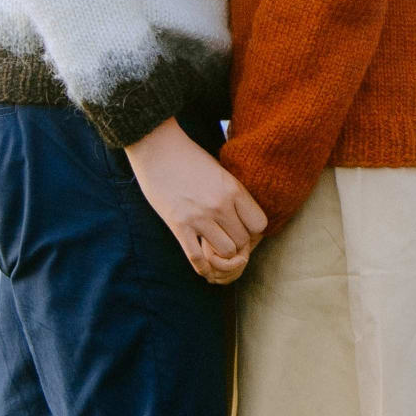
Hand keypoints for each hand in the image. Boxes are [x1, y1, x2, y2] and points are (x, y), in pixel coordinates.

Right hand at [127, 121, 265, 283]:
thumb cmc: (189, 157)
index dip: (253, 230)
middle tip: (225, 239)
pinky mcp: (178, 225)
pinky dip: (203, 268)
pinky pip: (197, 258)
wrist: (156, 147)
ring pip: (225, 252)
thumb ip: (232, 193)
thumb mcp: (220, 171)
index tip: (242, 228)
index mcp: (234, 189)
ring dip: (220, 254)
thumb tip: (243, 218)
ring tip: (213, 245)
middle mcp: (220, 205)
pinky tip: (204, 267)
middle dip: (237, 244)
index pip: (260, 224)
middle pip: (243, 241)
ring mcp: (199, 216)